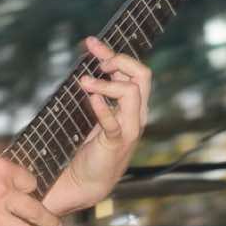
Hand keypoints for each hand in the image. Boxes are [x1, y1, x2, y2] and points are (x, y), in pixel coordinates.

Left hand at [47, 36, 152, 215]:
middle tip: (97, 62)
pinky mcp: (116, 143)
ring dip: (106, 83)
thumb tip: (90, 63)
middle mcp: (136, 114)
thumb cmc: (91, 146)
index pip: (134, 70)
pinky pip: (114, 122)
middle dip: (119, 60)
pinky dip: (103, 108)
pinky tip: (91, 98)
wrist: (87, 181)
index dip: (113, 53)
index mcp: (133, 104)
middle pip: (142, 75)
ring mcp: (129, 128)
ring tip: (83, 82)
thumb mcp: (98, 113)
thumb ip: (100, 90)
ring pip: (132, 93)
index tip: (90, 43)